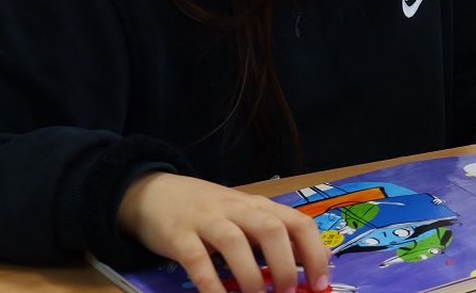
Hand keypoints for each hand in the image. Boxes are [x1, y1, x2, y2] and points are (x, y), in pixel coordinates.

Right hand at [116, 172, 329, 292]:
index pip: (298, 223)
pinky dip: (210, 284)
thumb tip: (316, 260)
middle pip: (271, 229)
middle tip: (287, 292)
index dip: (314, 253)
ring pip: (235, 242)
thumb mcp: (245, 217)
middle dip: (284, 265)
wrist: (154, 193)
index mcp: (259, 206)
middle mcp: (237, 209)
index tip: (320, 283)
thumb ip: (276, 235)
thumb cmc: (208, 211)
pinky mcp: (178, 235)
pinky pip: (196, 259)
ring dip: (250, 275)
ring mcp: (206, 220)